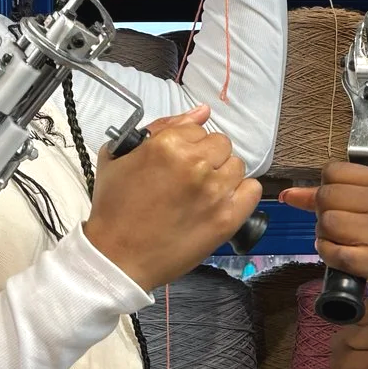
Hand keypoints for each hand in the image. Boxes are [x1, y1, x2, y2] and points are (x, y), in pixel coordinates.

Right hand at [81, 107, 261, 291]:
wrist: (117, 256)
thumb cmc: (114, 207)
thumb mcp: (120, 156)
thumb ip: (162, 127)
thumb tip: (201, 112)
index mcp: (169, 145)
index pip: (198, 129)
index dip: (187, 146)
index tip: (177, 163)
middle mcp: (197, 164)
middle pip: (221, 145)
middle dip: (207, 158)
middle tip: (189, 179)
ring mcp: (215, 192)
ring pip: (237, 166)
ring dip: (222, 175)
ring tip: (202, 193)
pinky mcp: (227, 219)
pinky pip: (253, 191)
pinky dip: (241, 193)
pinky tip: (221, 202)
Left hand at [279, 161, 367, 318]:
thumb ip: (335, 196)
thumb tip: (290, 194)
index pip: (334, 171)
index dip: (325, 189)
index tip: (336, 205)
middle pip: (326, 196)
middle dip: (323, 215)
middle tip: (341, 229)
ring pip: (327, 223)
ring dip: (326, 237)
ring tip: (344, 244)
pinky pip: (332, 251)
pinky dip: (330, 256)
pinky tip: (344, 258)